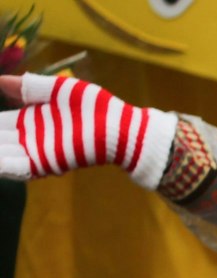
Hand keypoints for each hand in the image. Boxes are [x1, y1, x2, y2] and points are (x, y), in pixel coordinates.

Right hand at [0, 74, 177, 187]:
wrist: (121, 127)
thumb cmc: (95, 107)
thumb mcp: (56, 90)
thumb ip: (28, 87)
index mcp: (30, 121)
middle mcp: (29, 139)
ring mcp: (36, 153)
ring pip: (2, 155)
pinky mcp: (46, 163)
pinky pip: (16, 167)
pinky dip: (2, 165)